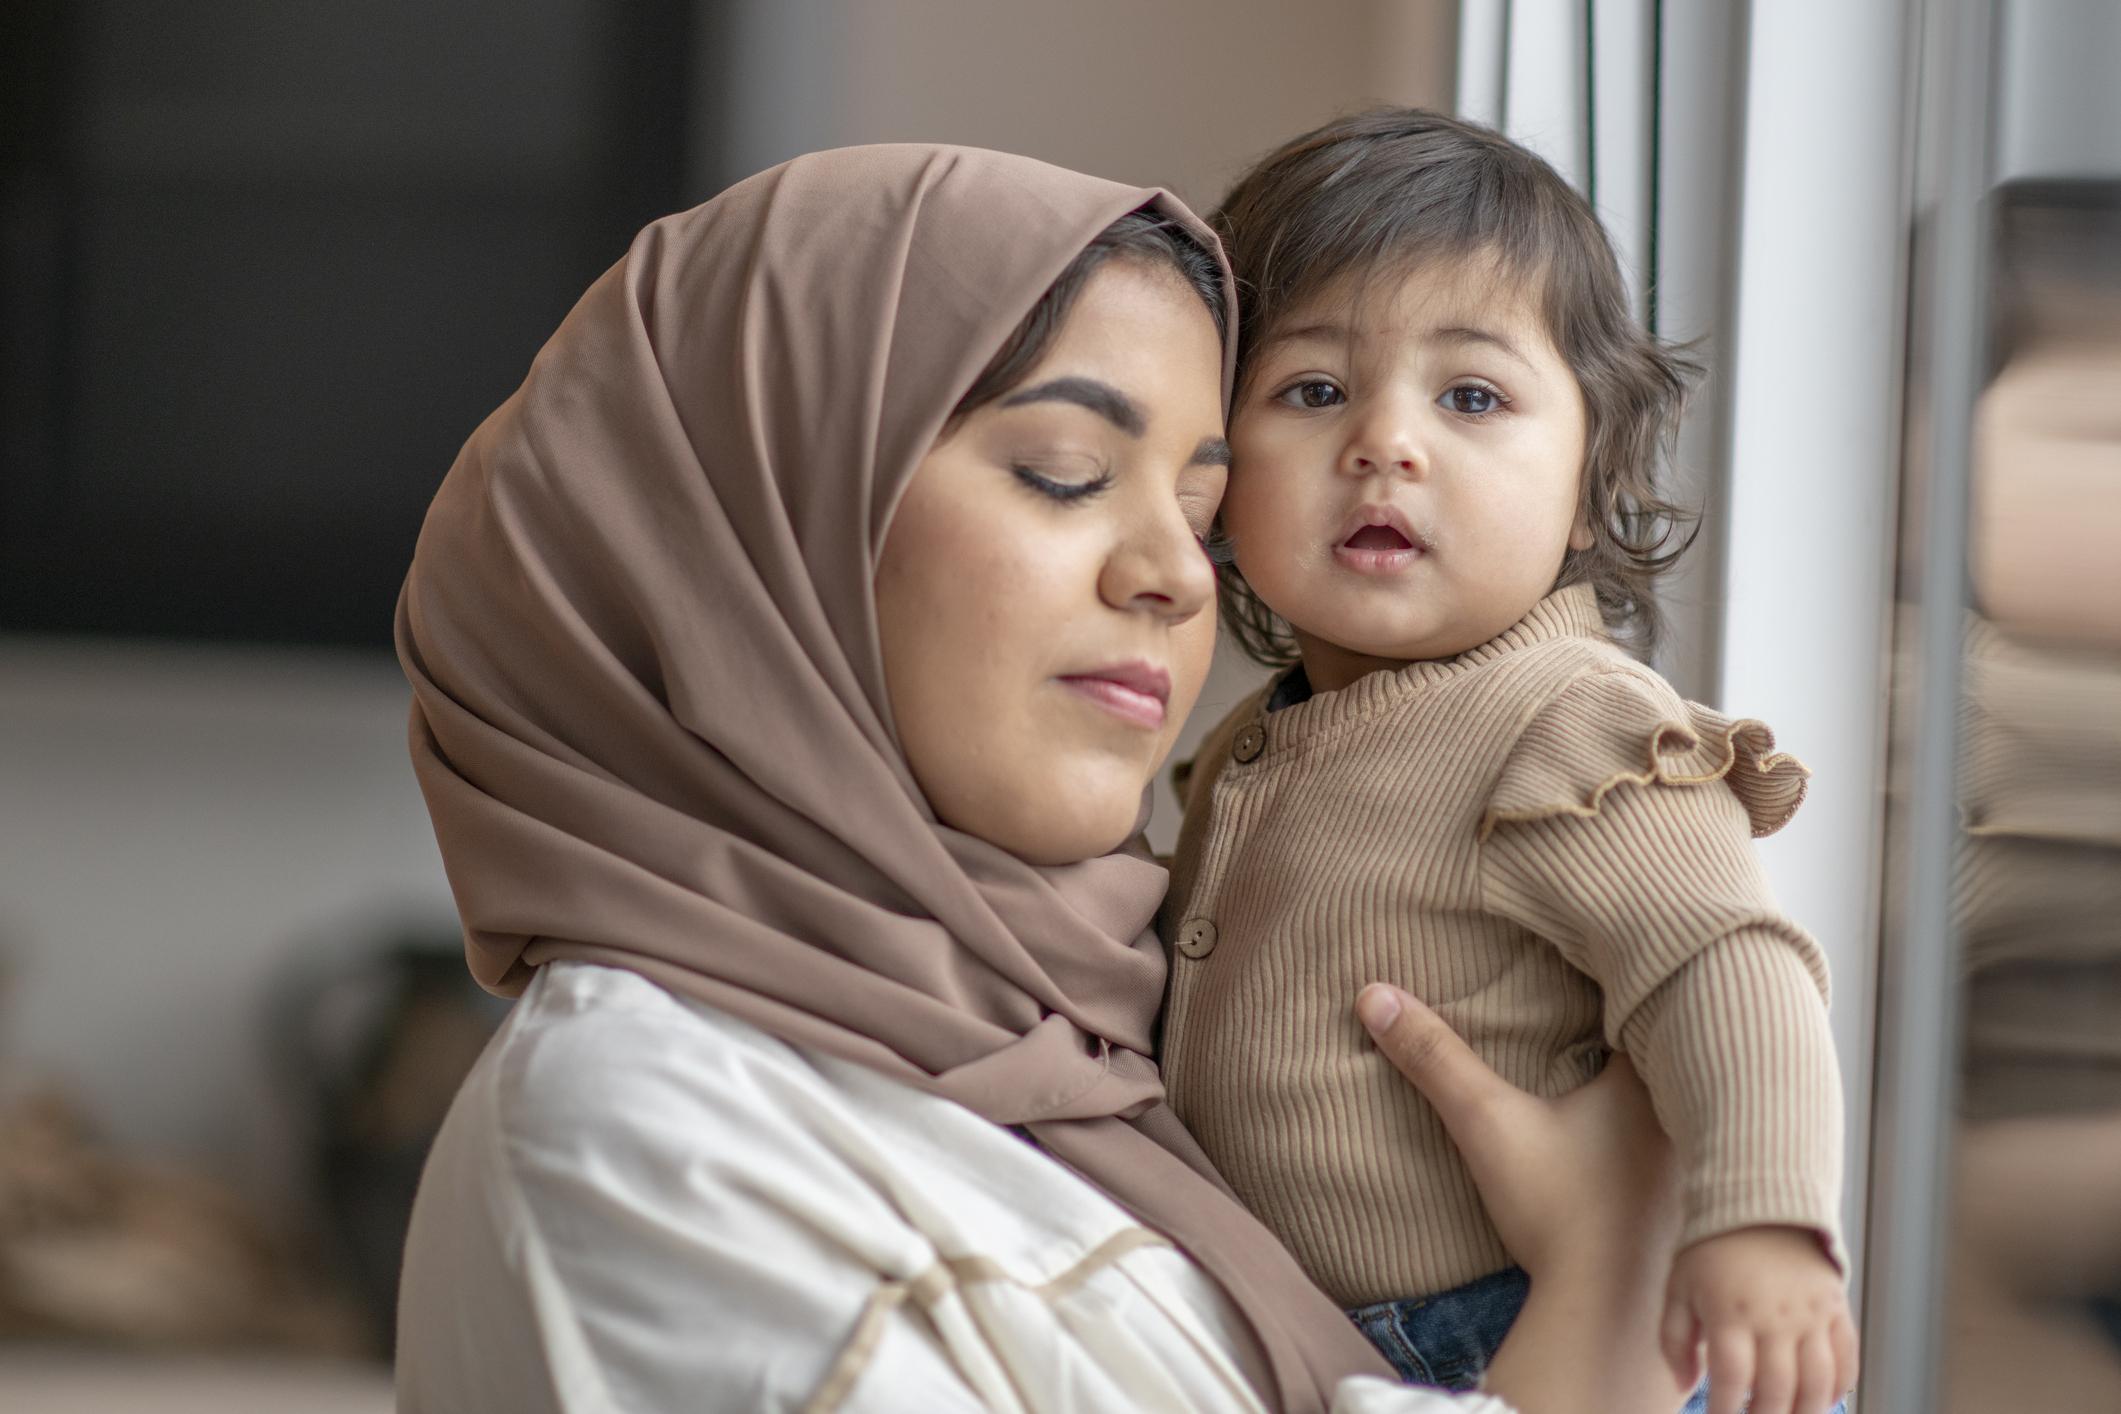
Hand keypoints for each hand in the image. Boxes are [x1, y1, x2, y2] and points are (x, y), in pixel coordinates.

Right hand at [1354, 983, 1678, 1288]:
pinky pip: (1675, 1149)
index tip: (1597, 961)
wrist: (1606, 1315)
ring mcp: (1695, 1167)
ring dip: (1648, 1087)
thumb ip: (1435, 1060)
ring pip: (1677, 1101)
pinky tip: (1619, 1143)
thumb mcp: (1488, 1124)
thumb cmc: (1560, 1213)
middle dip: (1638, 1028)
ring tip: (1610, 1066)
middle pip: (1669, 1048)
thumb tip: (1373, 996)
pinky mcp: (1688, 1207)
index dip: (1628, 979)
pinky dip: (1650, 1136)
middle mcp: (1690, 1118)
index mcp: (1652, 1082)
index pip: (1654, 1001)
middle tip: (1599, 1004)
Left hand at [1660, 1226, 1856, 1413]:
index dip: (1725, 1410)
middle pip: (1776, 1389)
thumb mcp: (1678, 1288)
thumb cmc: (1710, 1251)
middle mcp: (1774, 1317)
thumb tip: (1683, 1387)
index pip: (1731, 1377)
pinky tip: (1821, 1401)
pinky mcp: (1836, 1308)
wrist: (1759, 1204)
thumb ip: (1674, 1340)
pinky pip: (1847, 1358)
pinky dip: (1839, 1387)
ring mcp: (1811, 1314)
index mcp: (1730, 1311)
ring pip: (1817, 1383)